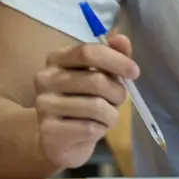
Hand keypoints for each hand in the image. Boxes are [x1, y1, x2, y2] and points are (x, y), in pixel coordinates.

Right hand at [34, 34, 138, 168]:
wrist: (62, 139)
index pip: (89, 52)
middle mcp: (45, 78)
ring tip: (106, 116)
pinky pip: (90, 127)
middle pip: (96, 80)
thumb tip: (121, 39)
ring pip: (96, 106)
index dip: (117, 60)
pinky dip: (102, 129)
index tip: (135, 72)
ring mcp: (44, 104)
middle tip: (118, 100)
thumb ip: (113, 56)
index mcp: (57, 58)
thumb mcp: (101, 75)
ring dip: (111, 114)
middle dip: (118, 92)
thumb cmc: (85, 101)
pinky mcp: (48, 130)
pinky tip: (94, 129)